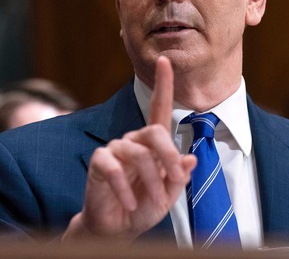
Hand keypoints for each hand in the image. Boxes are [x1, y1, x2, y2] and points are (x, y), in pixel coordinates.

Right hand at [62, 56, 196, 243]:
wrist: (116, 229)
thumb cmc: (142, 208)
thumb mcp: (168, 195)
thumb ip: (178, 177)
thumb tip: (190, 158)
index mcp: (152, 144)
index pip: (158, 107)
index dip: (163, 84)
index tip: (165, 60)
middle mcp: (133, 141)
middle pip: (154, 132)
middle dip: (169, 156)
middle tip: (176, 180)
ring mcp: (115, 150)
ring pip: (138, 154)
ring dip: (152, 180)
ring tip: (154, 201)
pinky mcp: (98, 163)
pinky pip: (113, 168)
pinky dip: (125, 189)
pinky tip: (131, 204)